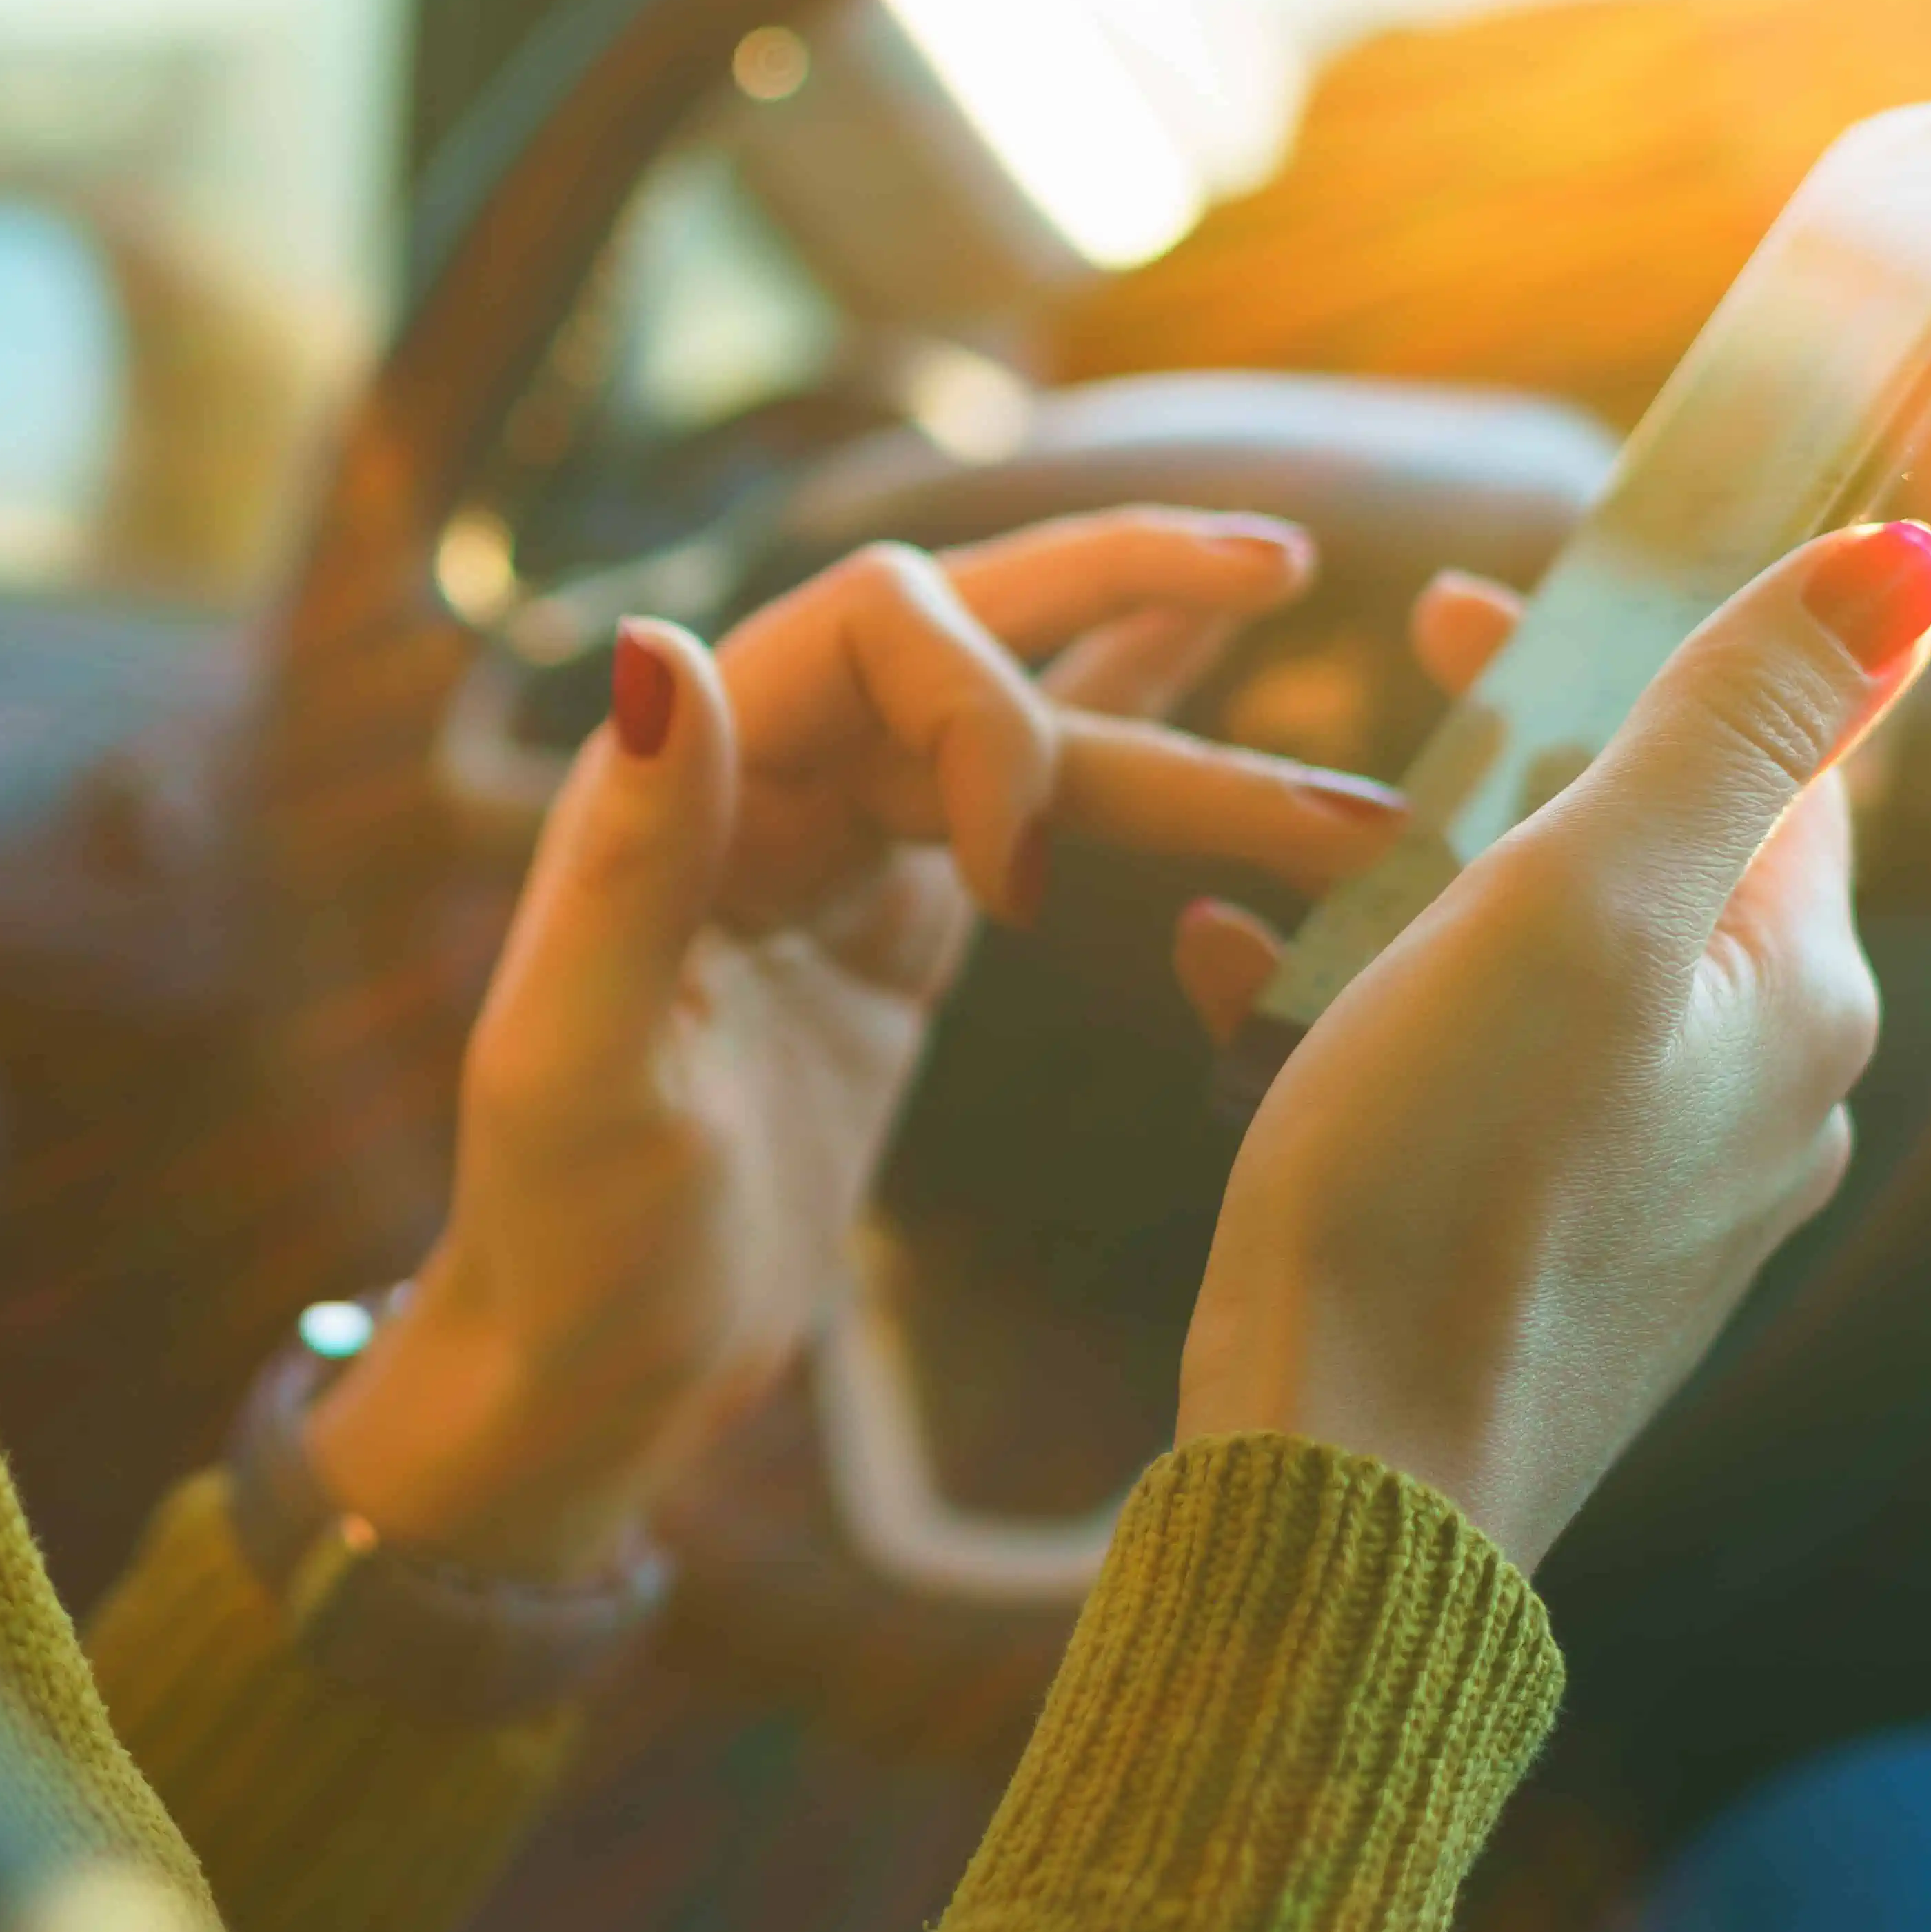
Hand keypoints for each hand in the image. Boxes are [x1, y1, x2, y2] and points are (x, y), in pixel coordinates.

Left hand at [304, 512, 1425, 1577]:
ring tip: (1362, 776)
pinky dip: (1126, 741)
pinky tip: (1212, 680)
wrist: (591, 1366)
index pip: (877, 625)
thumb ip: (625, 862)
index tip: (1018, 889)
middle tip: (1283, 565)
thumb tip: (658, 647)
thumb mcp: (577, 1065)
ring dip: (1185, 734)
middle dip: (1120, 583)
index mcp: (685, 780)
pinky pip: (1025, 802)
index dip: (986, 712)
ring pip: (1029, 734)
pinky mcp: (895, 923)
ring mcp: (835, 844)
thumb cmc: (568, 1237)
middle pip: (964, 622)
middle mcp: (761, 777)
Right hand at [1172, 520, 1930, 1572]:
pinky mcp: (1552, 1259)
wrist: (1345, 1483)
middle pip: (1653, 860)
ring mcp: (1660, 1190)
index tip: (1470, 605)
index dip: (1642, 650)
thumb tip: (1908, 563)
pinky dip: (1366, 1011)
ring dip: (1414, 888)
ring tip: (1278, 869)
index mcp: (1793, 998)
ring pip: (1550, 971)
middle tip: (1373, 721)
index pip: (1772, 762)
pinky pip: (1477, 1081)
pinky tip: (1241, 986)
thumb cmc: (1447, 1185)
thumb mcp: (1579, 905)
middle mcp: (1762, 1098)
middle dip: (1510, 768)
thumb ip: (1733, 725)